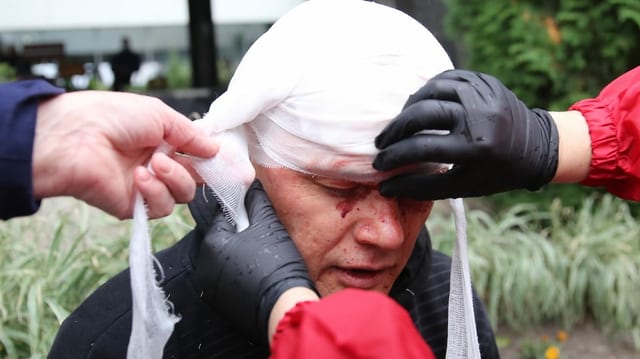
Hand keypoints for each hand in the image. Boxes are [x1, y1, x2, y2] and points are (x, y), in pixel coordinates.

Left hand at [32, 90, 217, 218]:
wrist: (74, 137)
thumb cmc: (110, 116)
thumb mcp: (161, 116)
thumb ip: (192, 136)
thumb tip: (215, 150)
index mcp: (163, 140)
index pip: (199, 156)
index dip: (217, 162)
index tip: (238, 169)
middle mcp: (157, 163)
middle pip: (196, 179)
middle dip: (205, 173)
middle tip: (207, 166)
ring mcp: (146, 186)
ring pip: (182, 195)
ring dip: (174, 178)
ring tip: (154, 163)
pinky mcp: (134, 205)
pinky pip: (161, 207)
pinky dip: (155, 191)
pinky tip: (140, 177)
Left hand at [195, 182, 316, 344]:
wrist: (285, 306)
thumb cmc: (277, 263)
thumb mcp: (268, 224)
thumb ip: (255, 201)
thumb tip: (249, 186)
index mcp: (211, 244)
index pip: (223, 216)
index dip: (242, 214)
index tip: (257, 218)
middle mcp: (203, 266)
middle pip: (222, 239)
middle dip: (240, 235)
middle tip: (263, 239)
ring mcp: (210, 288)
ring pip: (225, 260)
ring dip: (240, 256)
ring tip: (263, 259)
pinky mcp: (220, 304)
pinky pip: (227, 279)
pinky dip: (240, 275)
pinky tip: (259, 276)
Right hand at [373, 69, 558, 199]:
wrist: (537, 147)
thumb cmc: (495, 173)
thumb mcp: (461, 187)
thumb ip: (421, 187)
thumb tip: (385, 186)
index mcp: (475, 148)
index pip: (421, 147)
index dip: (395, 156)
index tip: (379, 164)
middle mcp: (479, 116)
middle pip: (422, 113)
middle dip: (396, 128)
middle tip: (383, 142)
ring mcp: (483, 93)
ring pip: (431, 89)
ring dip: (409, 107)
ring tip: (400, 124)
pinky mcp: (485, 80)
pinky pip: (446, 78)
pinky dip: (428, 90)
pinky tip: (419, 104)